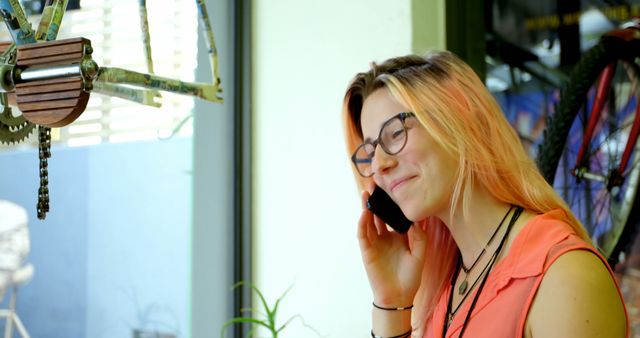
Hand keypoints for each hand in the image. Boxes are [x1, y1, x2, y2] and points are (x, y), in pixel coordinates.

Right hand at [357, 188, 427, 307]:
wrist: (399, 296)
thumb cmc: (410, 276)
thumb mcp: (420, 253)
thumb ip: (419, 235)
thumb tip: (416, 217)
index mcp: (397, 235)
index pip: (393, 214)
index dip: (391, 201)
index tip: (392, 186)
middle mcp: (384, 236)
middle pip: (378, 213)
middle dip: (376, 199)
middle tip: (375, 183)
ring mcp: (374, 242)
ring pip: (368, 221)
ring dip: (366, 207)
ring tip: (366, 192)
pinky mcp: (366, 251)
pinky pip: (362, 234)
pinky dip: (362, 223)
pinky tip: (364, 213)